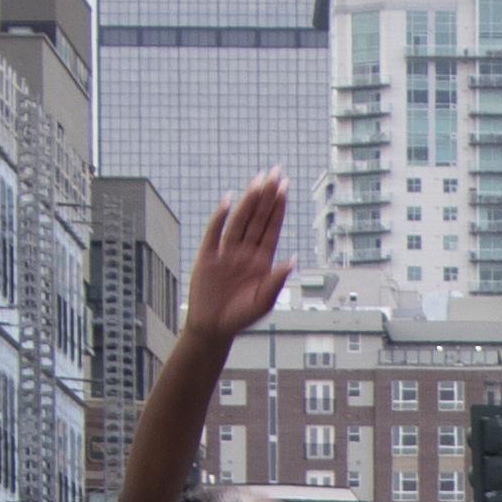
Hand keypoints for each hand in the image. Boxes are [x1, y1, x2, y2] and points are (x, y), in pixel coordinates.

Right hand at [186, 173, 290, 344]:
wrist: (214, 329)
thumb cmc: (242, 317)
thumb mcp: (264, 301)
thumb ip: (277, 281)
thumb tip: (292, 260)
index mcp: (262, 260)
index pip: (271, 227)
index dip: (278, 207)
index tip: (284, 186)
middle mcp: (245, 251)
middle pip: (257, 218)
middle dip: (266, 196)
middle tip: (274, 172)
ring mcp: (226, 252)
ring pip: (239, 221)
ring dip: (248, 201)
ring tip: (257, 181)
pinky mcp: (208, 257)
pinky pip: (214, 233)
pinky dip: (220, 217)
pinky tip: (228, 200)